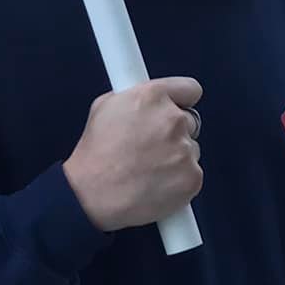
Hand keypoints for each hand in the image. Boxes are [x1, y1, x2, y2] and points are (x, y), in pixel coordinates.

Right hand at [63, 77, 204, 231]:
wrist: (91, 196)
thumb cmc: (94, 156)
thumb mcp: (104, 108)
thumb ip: (134, 98)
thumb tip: (150, 100)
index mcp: (152, 97)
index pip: (189, 89)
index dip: (181, 100)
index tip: (178, 108)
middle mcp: (173, 119)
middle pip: (190, 122)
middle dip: (174, 133)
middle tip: (150, 148)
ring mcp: (185, 149)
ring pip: (191, 150)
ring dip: (176, 157)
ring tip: (148, 170)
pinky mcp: (192, 176)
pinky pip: (192, 173)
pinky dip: (179, 180)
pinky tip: (155, 184)